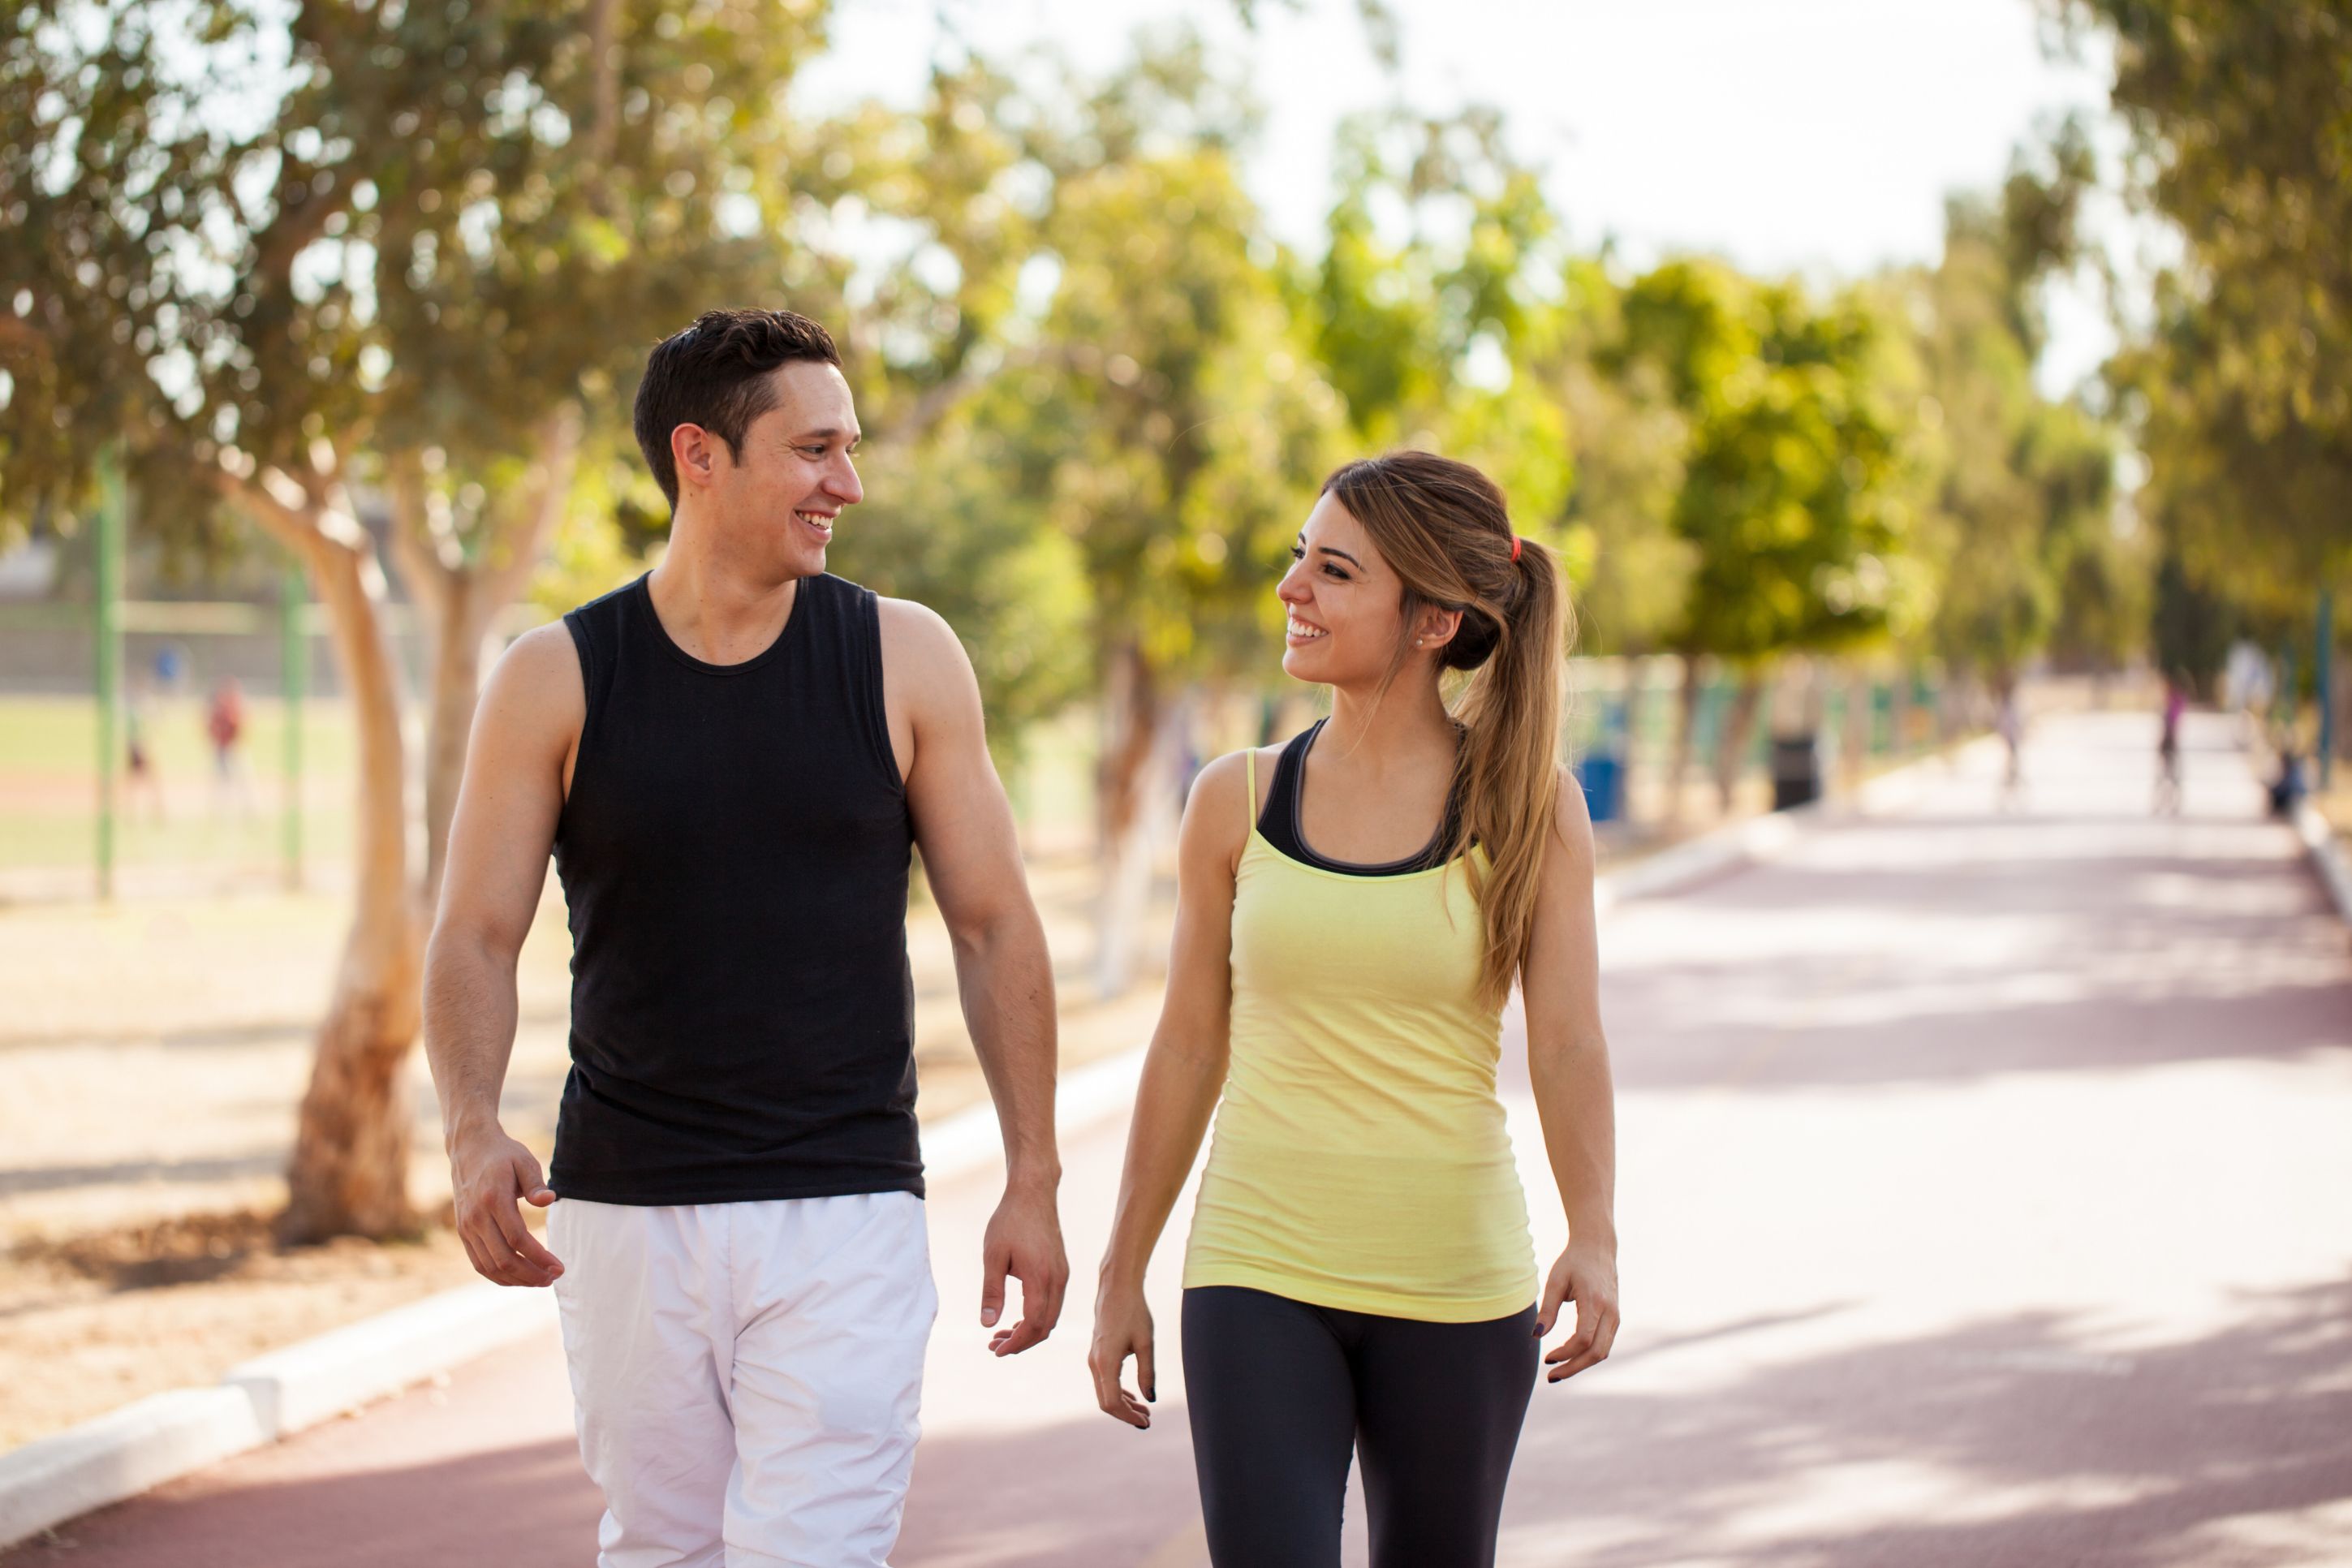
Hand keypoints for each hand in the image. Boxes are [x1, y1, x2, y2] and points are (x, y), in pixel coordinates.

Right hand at [449, 1122, 561, 1287]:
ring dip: (516, 1279)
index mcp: (493, 1199)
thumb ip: (536, 1183)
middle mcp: (476, 1217)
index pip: (517, 1238)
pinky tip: (519, 1277)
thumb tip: (549, 1200)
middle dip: (530, 1274)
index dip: (538, 1257)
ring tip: (540, 1280)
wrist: (468, 1149)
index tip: (559, 1267)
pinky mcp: (463, 1233)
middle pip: (503, 1258)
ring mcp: (467, 1227)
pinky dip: (499, 1276)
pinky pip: (479, 1263)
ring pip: (489, 1266)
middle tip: (553, 1278)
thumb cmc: (502, 1155)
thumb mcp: (523, 1161)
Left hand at [980, 1180, 1066, 1355]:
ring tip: (1002, 1334)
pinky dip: (1037, 1317)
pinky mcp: (1061, 1269)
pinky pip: (1053, 1303)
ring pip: (1051, 1317)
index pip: (1032, 1325)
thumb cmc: (1010, 1221)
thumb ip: (992, 1292)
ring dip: (1029, 1331)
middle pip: (1045, 1327)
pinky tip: (1017, 1317)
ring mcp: (1062, 1275)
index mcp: (1040, 1279)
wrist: (1033, 1192)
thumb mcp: (993, 1256)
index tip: (996, 1351)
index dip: (1015, 1343)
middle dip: (1021, 1342)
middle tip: (995, 1346)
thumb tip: (987, 1325)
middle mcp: (1057, 1280)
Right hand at [1087, 1281, 1155, 1428]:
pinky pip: (1104, 1381)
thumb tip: (1150, 1398)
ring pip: (1104, 1392)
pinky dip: (1118, 1392)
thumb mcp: (1146, 1343)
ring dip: (1123, 1404)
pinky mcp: (1097, 1354)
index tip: (1146, 1422)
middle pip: (1106, 1402)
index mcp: (1106, 1362)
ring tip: (1145, 1410)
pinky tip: (1133, 1395)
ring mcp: (1093, 1358)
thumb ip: (1147, 1372)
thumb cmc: (1134, 1312)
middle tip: (1148, 1420)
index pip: (1113, 1402)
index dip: (1128, 1416)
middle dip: (1126, 1414)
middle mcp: (1095, 1363)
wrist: (1117, 1288)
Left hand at [1536, 1238, 1617, 1383]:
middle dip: (1574, 1368)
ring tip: (1559, 1370)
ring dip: (1581, 1364)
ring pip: (1603, 1351)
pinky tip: (1571, 1357)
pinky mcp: (1615, 1318)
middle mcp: (1610, 1312)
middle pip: (1596, 1352)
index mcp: (1595, 1302)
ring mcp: (1616, 1316)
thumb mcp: (1555, 1281)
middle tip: (1551, 1376)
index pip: (1583, 1339)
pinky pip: (1605, 1343)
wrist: (1597, 1247)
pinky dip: (1589, 1355)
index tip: (1547, 1359)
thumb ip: (1548, 1310)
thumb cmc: (1573, 1262)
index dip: (1565, 1354)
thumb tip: (1536, 1336)